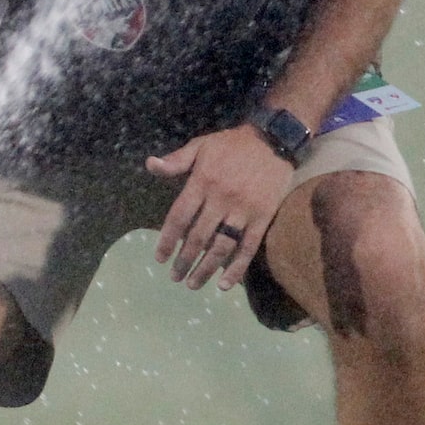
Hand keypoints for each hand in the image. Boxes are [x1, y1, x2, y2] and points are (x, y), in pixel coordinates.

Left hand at [146, 123, 296, 291]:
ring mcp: (243, 210)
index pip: (180, 217)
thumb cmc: (232, 145)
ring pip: (221, 247)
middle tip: (174, 277)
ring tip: (193, 284)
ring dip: (206, 269)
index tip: (160, 258)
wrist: (273, 140)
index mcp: (203, 181)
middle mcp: (221, 199)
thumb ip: (176, 160)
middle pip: (198, 237)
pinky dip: (237, 268)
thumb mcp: (201, 145)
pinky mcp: (263, 218)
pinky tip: (225, 284)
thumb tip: (150, 165)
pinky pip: (249, 247)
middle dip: (184, 260)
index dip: (167, 239)